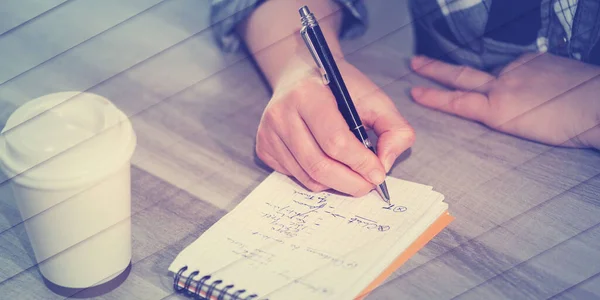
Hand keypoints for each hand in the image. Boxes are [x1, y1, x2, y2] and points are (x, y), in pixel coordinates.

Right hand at [256, 58, 414, 195]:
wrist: (302, 74)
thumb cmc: (340, 88)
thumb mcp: (374, 98)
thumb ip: (393, 128)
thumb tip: (385, 164)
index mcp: (308, 94)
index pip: (335, 141)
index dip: (360, 163)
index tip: (378, 173)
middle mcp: (281, 113)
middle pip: (319, 165)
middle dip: (351, 182)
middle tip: (369, 185)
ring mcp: (268, 132)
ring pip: (308, 177)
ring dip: (337, 184)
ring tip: (353, 175)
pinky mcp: (264, 147)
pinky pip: (296, 177)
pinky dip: (318, 179)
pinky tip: (329, 164)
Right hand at [410, 52, 599, 148]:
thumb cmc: (566, 127)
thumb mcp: (524, 132)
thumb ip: (501, 115)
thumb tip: (493, 102)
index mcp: (498, 110)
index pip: (456, 102)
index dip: (433, 98)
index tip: (414, 91)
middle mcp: (502, 85)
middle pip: (461, 76)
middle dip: (435, 70)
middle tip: (416, 62)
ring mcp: (517, 68)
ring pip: (496, 74)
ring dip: (499, 83)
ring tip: (520, 98)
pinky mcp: (533, 58)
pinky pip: (518, 67)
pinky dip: (521, 77)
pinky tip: (537, 86)